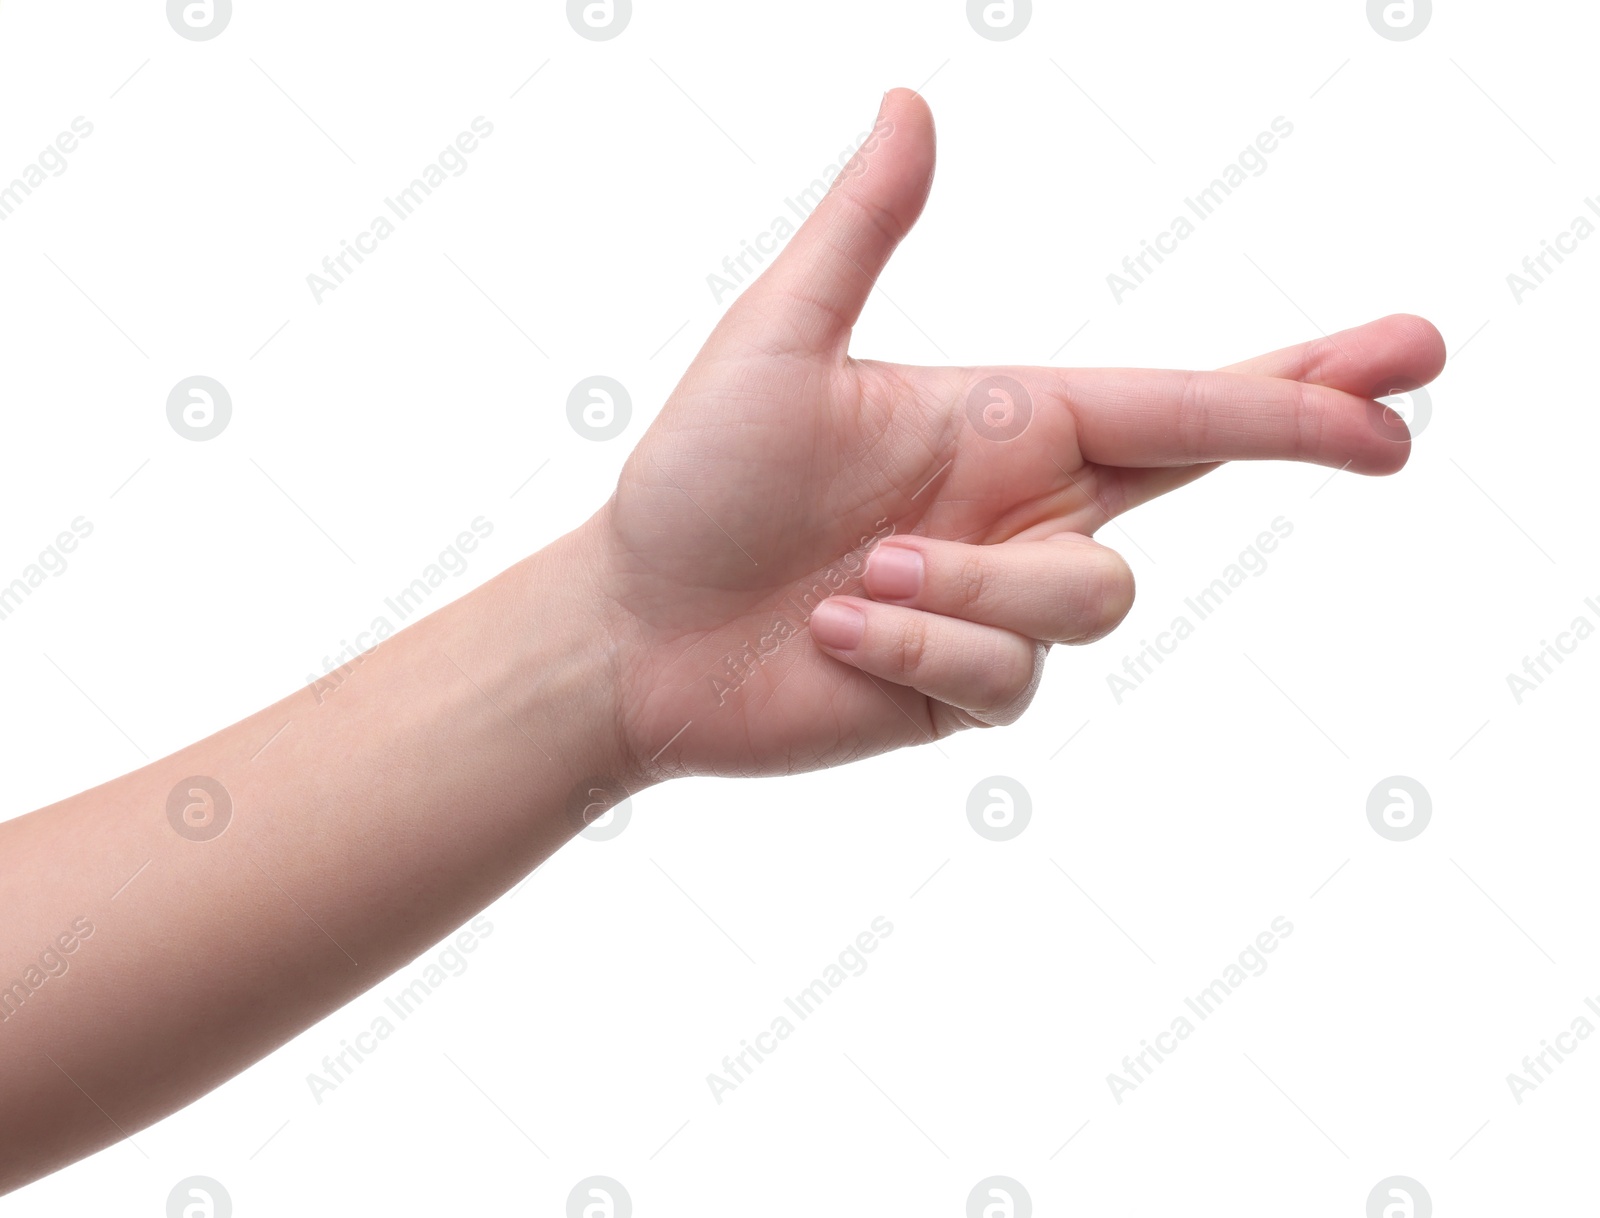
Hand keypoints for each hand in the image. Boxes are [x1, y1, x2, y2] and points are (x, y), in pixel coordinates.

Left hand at [582, 88, 1443, 782]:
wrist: (635, 629)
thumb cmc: (695, 483)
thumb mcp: (776, 343)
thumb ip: (859, 234)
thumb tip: (914, 103)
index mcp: (1001, 422)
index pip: (1172, 397)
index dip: (1292, 382)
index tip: (1403, 362)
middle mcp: (1021, 511)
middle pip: (1193, 480)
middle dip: (1292, 440)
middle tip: (1389, 434)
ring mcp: (1001, 607)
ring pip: (1091, 600)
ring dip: (968, 583)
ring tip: (854, 573)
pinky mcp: (967, 691)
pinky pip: (1006, 676)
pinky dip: (911, 645)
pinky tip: (831, 631)